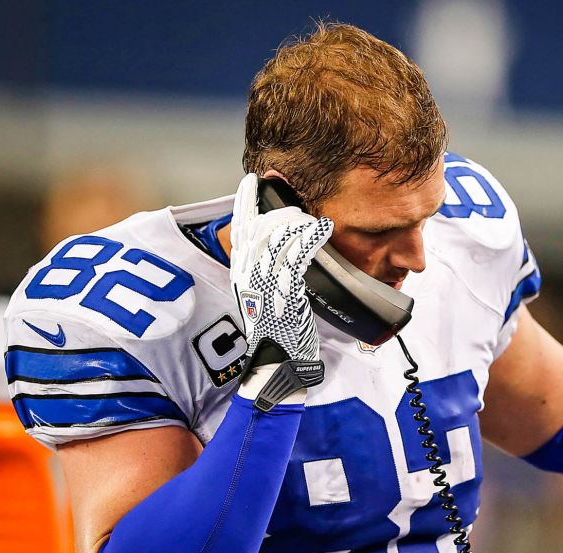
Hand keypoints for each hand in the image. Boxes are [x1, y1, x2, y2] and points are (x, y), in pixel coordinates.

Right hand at [230, 173, 332, 364]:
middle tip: (296, 206)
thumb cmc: (276, 331)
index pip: (239, 229)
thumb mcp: (261, 296)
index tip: (251, 180)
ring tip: (314, 220)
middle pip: (259, 228)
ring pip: (279, 238)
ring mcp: (265, 283)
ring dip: (299, 223)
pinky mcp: (285, 291)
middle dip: (279, 211)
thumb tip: (277, 245)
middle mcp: (248, 275)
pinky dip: (312, 238)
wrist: (279, 362)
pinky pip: (298, 256)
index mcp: (240, 274)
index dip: (244, 202)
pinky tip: (323, 229)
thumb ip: (264, 270)